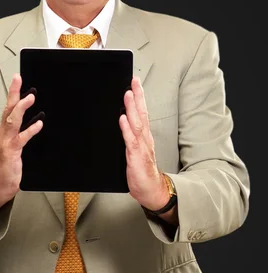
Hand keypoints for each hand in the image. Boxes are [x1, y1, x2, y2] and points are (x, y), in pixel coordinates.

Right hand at [0, 74, 42, 216]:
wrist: (1, 183)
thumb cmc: (10, 163)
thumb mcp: (16, 143)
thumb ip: (23, 130)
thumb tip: (38, 117)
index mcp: (5, 129)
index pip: (8, 107)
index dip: (13, 92)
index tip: (18, 77)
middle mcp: (3, 133)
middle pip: (8, 109)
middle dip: (13, 93)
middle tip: (18, 78)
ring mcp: (6, 142)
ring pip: (12, 121)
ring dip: (21, 108)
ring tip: (31, 98)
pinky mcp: (11, 153)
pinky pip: (21, 139)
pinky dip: (30, 130)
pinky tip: (39, 124)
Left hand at [119, 76, 169, 209]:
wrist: (150, 190)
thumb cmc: (142, 171)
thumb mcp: (134, 150)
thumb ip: (130, 136)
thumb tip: (122, 121)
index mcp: (144, 137)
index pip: (142, 113)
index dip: (139, 98)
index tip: (135, 84)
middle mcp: (144, 139)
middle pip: (141, 113)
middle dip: (137, 96)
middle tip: (134, 81)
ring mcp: (141, 147)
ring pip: (136, 123)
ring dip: (131, 108)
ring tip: (127, 94)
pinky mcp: (135, 156)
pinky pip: (130, 140)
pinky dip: (126, 129)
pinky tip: (122, 119)